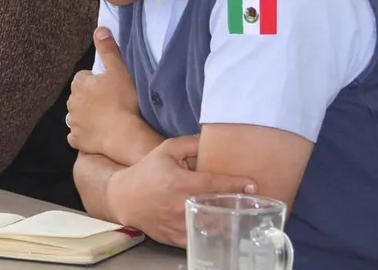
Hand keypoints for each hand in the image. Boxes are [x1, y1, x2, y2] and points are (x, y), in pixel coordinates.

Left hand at [68, 28, 157, 162]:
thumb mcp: (118, 70)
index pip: (84, 78)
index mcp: (79, 84)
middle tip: (110, 103)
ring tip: (106, 119)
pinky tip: (98, 134)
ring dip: (87, 116)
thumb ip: (108, 49)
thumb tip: (99, 29)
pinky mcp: (76, 140)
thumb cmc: (124, 101)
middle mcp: (71, 102)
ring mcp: (73, 122)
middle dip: (90, 98)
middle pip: (80, 97)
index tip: (109, 87)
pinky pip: (78, 136)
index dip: (97, 82)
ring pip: (78, 116)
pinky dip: (85, 135)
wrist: (124, 134)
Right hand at [107, 135, 256, 246]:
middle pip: (217, 207)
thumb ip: (190, 143)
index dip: (236, 184)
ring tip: (240, 215)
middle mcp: (180, 204)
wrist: (124, 198)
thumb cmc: (147, 172)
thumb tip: (213, 138)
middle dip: (237, 204)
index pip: (214, 184)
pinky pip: (201, 238)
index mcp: (179, 182)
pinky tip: (221, 227)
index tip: (253, 185)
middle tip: (251, 201)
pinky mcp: (176, 237)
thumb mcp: (166, 150)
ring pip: (212, 227)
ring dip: (228, 221)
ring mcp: (179, 224)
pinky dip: (213, 234)